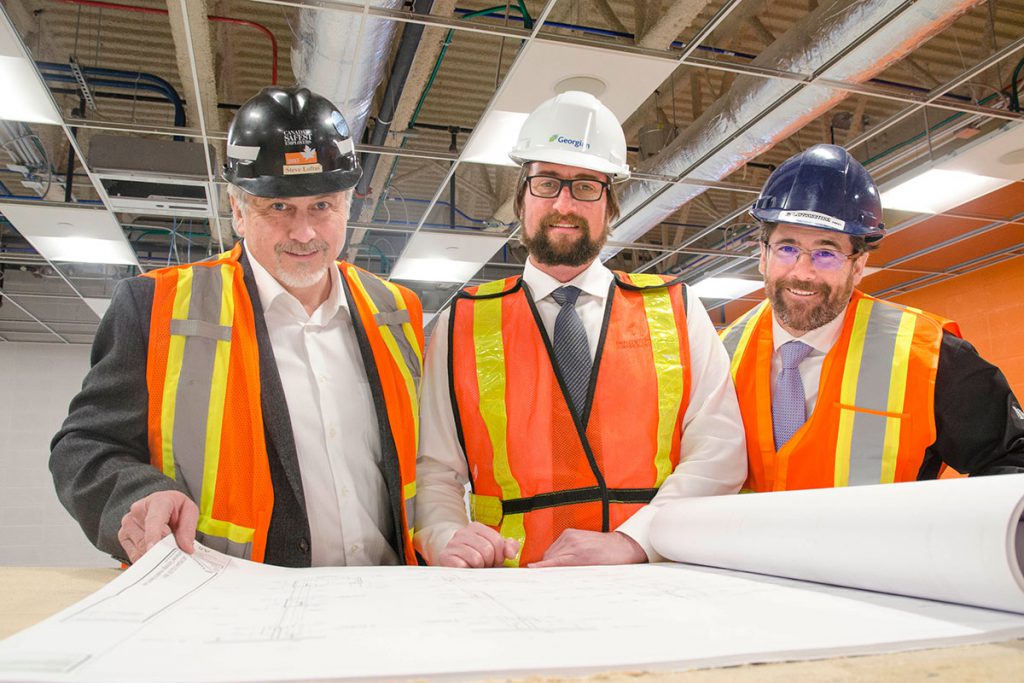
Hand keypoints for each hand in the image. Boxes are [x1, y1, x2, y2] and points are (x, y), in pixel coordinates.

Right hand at [117, 491, 198, 562]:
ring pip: (140, 549)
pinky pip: (133, 554)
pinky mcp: (123, 535)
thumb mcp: (189, 511)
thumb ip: (188, 528)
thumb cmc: (174, 506)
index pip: (153, 520)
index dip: (153, 535)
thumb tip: (186, 547)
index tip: (152, 548)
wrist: (163, 504)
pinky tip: (153, 551)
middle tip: (173, 549)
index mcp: (157, 501)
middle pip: (147, 539)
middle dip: (161, 549)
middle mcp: (138, 510)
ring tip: (164, 545)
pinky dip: (145, 557)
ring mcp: (128, 523)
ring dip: (154, 554)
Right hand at [437, 522, 518, 567]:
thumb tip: (511, 553)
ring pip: (476, 559)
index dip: (500, 554)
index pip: (497, 541)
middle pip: (488, 550)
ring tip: (475, 566)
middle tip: (484, 564)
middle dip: (489, 562)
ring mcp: (453, 544)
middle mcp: (463, 532)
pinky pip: (463, 566)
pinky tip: (465, 568)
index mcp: (476, 527)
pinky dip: (467, 570)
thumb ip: (508, 546)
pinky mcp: (445, 557)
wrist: (451, 557)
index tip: (495, 559)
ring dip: (479, 567)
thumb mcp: (493, 547)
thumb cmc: (475, 553)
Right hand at [528, 530, 647, 567]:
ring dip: (551, 561)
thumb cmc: (611, 563)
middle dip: (547, 568)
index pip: (553, 562)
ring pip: (550, 552)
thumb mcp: (593, 573)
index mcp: (579, 554)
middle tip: (548, 580)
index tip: (529, 571)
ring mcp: (570, 535)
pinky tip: (565, 560)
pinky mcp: (569, 532)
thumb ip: (573, 574)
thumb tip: (556, 579)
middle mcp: (573, 542)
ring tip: (561, 570)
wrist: (623, 546)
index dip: (540, 568)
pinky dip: (556, 554)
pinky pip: (555, 546)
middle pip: (548, 558)